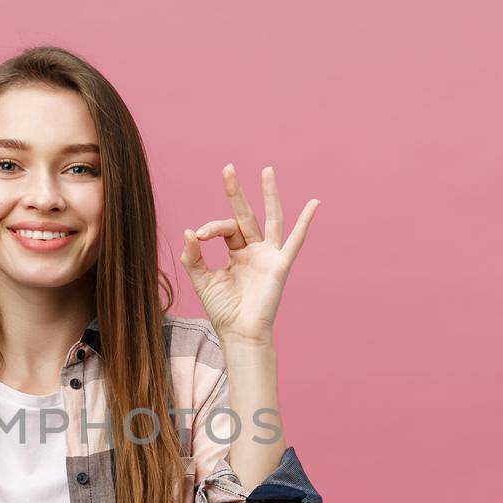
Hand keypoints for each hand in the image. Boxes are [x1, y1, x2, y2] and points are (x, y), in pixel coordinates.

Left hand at [180, 164, 318, 345]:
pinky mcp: (280, 265)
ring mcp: (268, 256)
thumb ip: (193, 256)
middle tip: (228, 168)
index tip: (198, 236)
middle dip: (236, 192)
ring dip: (269, 195)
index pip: (224, 229)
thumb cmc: (223, 311)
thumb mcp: (202, 280)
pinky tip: (314, 203)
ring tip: (267, 170)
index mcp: (235, 253)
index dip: (210, 228)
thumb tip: (188, 231)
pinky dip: (304, 222)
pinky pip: (295, 241)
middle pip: (245, 215)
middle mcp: (253, 250)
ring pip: (271, 219)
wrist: (239, 334)